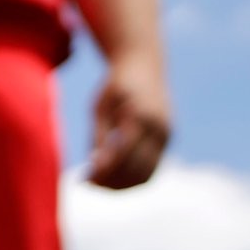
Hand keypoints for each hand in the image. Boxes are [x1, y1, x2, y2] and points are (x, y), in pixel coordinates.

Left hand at [87, 53, 170, 189]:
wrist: (143, 64)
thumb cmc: (115, 85)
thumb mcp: (100, 108)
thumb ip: (98, 137)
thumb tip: (95, 168)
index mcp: (140, 115)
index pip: (122, 156)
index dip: (102, 173)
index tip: (82, 179)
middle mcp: (158, 127)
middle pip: (135, 170)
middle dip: (110, 182)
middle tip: (86, 183)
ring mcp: (166, 134)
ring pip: (146, 175)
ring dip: (121, 185)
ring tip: (97, 183)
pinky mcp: (167, 138)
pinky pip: (151, 168)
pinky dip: (132, 178)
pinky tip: (112, 177)